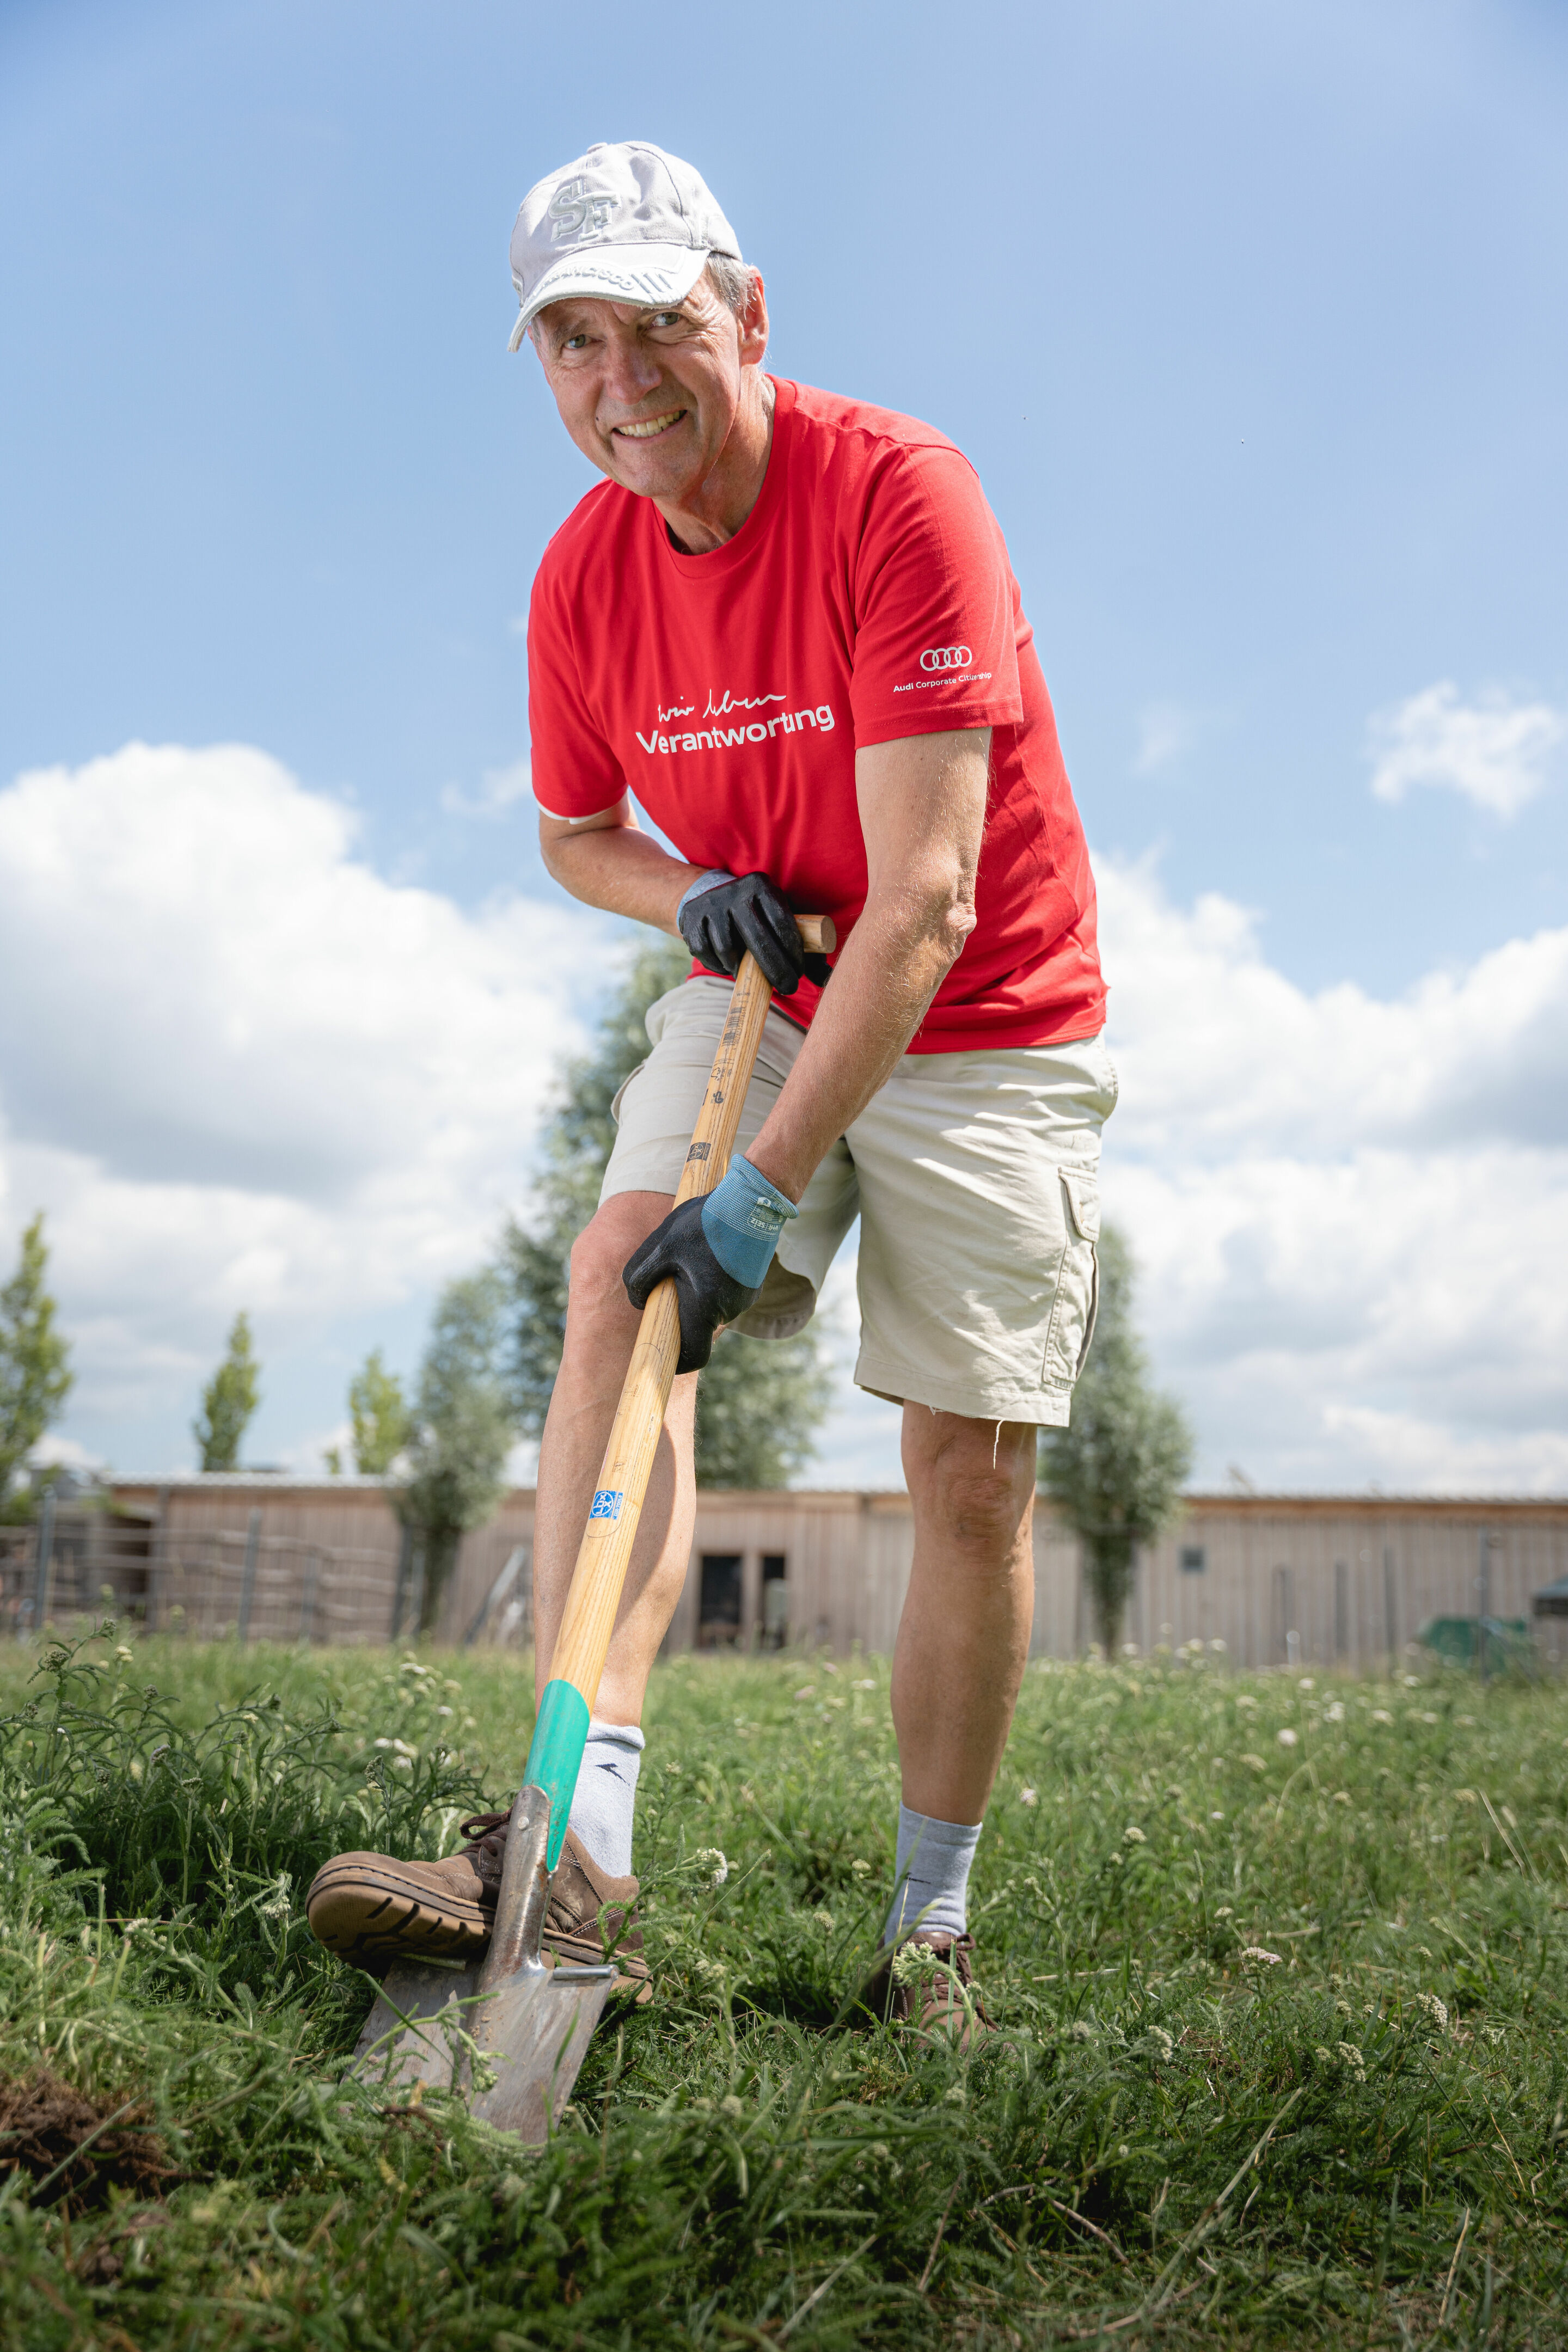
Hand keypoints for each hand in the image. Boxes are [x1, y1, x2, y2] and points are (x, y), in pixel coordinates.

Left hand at [623, 1156, 798, 1373]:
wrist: (753, 1199)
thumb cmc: (705, 1222)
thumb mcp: (662, 1244)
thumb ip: (641, 1276)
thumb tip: (637, 1301)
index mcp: (706, 1306)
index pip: (693, 1356)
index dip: (676, 1361)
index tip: (663, 1353)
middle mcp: (730, 1310)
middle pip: (699, 1328)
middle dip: (682, 1313)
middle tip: (672, 1282)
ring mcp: (745, 1299)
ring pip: (713, 1309)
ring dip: (699, 1294)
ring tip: (695, 1258)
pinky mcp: (753, 1286)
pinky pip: (726, 1295)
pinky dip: (714, 1284)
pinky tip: (712, 1254)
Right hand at [676, 871, 829, 993]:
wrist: (708, 897)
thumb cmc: (757, 915)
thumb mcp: (779, 918)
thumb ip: (805, 945)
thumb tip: (829, 979)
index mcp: (762, 886)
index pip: (782, 922)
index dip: (793, 952)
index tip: (800, 973)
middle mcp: (736, 892)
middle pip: (758, 938)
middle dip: (775, 969)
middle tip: (788, 988)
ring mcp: (711, 905)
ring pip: (729, 949)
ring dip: (741, 969)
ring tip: (749, 973)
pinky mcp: (691, 920)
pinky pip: (706, 952)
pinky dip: (718, 966)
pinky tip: (728, 966)